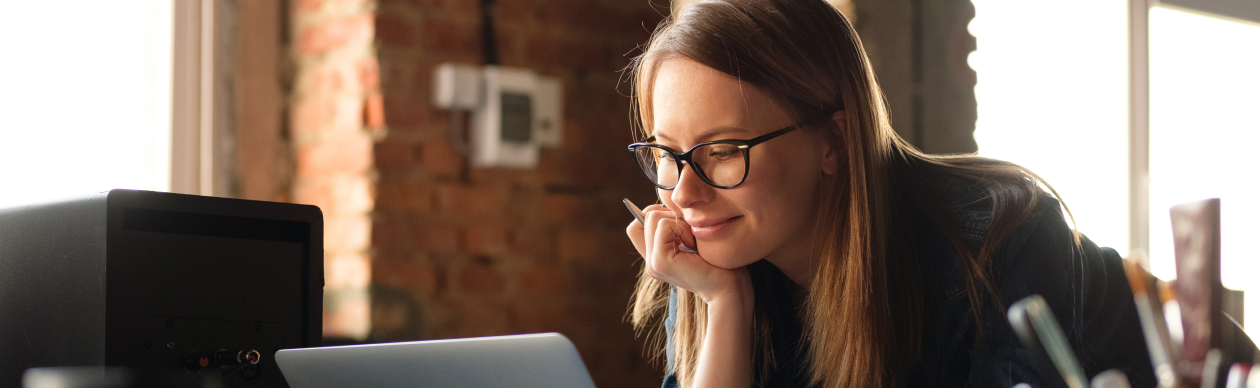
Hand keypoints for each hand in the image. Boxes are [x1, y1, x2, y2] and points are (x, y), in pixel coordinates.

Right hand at [626, 204, 749, 303]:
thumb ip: (676, 226)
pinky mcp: (660, 261)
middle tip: (690, 235)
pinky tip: (693, 246)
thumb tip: (665, 204)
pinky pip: (664, 225)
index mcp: (656, 257)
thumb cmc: (718, 261)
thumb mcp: (693, 238)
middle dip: (672, 216)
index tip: (680, 224)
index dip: (657, 215)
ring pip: (653, 217)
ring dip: (678, 222)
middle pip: (646, 215)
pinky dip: (682, 228)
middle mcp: (650, 261)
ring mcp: (653, 263)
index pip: (637, 225)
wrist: (728, 288)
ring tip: (692, 242)